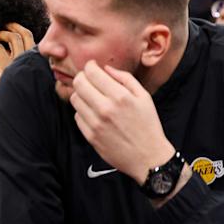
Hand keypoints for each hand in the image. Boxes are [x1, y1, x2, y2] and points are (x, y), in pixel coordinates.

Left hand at [0, 22, 35, 89]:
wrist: (15, 109)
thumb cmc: (17, 93)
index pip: (33, 40)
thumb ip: (19, 62)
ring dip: (3, 34)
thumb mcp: (20, 75)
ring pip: (13, 38)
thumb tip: (9, 50)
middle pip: (26, 34)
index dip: (23, 32)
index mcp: (36, 61)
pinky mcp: (7, 67)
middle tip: (6, 26)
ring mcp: (20, 62)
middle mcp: (31, 60)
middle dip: (14, 26)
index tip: (14, 30)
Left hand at [70, 61, 174, 183]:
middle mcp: (105, 109)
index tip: (92, 66)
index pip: (91, 73)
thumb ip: (125, 78)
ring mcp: (95, 123)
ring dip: (81, 94)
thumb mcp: (144, 97)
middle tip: (89, 79)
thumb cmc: (148, 126)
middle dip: (82, 77)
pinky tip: (94, 112)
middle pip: (78, 84)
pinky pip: (77, 116)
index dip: (90, 66)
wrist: (147, 158)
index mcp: (120, 96)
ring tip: (92, 96)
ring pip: (75, 99)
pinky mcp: (90, 136)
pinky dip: (83, 111)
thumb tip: (106, 68)